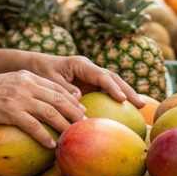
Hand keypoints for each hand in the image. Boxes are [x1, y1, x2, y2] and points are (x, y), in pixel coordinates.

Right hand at [0, 70, 84, 147]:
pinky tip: (51, 144)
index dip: (72, 99)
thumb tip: (41, 100)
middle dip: (74, 112)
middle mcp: (27, 85)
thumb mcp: (9, 82)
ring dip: (64, 125)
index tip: (81, 109)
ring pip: (50, 112)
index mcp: (28, 76)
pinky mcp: (10, 112)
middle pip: (59, 99)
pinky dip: (44, 136)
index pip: (57, 87)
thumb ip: (26, 87)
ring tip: (72, 135)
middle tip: (84, 123)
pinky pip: (33, 126)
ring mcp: (19, 98)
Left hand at [26, 54, 142, 107]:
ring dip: (126, 94)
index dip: (113, 87)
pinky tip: (125, 111)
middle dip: (127, 90)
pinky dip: (115, 99)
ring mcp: (91, 77)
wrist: (35, 67)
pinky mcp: (90, 86)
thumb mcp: (49, 79)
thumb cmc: (40, 71)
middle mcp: (89, 69)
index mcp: (80, 64)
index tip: (122, 99)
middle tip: (141, 104)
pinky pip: (105, 92)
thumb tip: (79, 99)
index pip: (101, 76)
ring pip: (112, 84)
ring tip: (140, 106)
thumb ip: (64, 88)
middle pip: (113, 78)